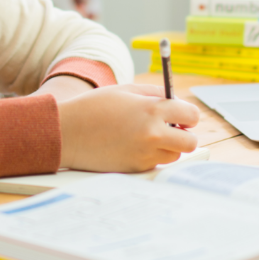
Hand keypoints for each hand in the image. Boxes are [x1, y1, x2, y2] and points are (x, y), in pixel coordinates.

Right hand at [57, 81, 200, 171]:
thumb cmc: (93, 108)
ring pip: (175, 155)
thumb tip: (176, 100)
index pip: (191, 115)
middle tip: (173, 130)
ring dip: (168, 147)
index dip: (188, 115)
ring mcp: (146, 154)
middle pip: (191, 142)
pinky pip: (156, 163)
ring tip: (147, 137)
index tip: (182, 116)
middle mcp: (153, 134)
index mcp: (152, 110)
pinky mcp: (137, 168)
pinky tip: (133, 146)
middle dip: (185, 135)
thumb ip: (154, 94)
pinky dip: (151, 156)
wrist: (66, 133)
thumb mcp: (125, 91)